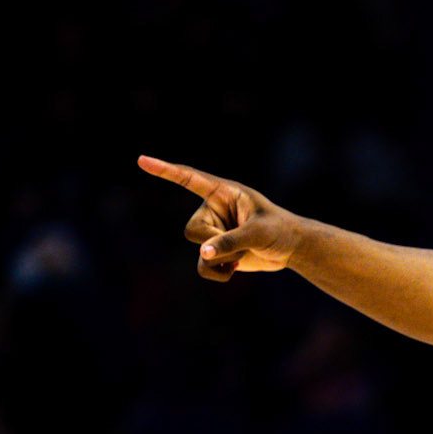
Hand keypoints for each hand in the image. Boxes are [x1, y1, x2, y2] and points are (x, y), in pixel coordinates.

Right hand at [138, 156, 301, 280]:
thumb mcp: (258, 233)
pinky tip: (235, 269)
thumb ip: (230, 241)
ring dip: (221, 260)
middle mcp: (213, 210)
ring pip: (199, 250)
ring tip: (242, 256)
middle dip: (215, 242)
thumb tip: (203, 254)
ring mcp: (212, 231)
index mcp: (223, 192)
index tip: (141, 160)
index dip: (165, 170)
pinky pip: (203, 266)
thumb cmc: (279, 230)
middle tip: (242, 243)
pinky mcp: (215, 251)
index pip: (189, 179)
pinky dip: (218, 273)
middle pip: (192, 230)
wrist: (291, 248)